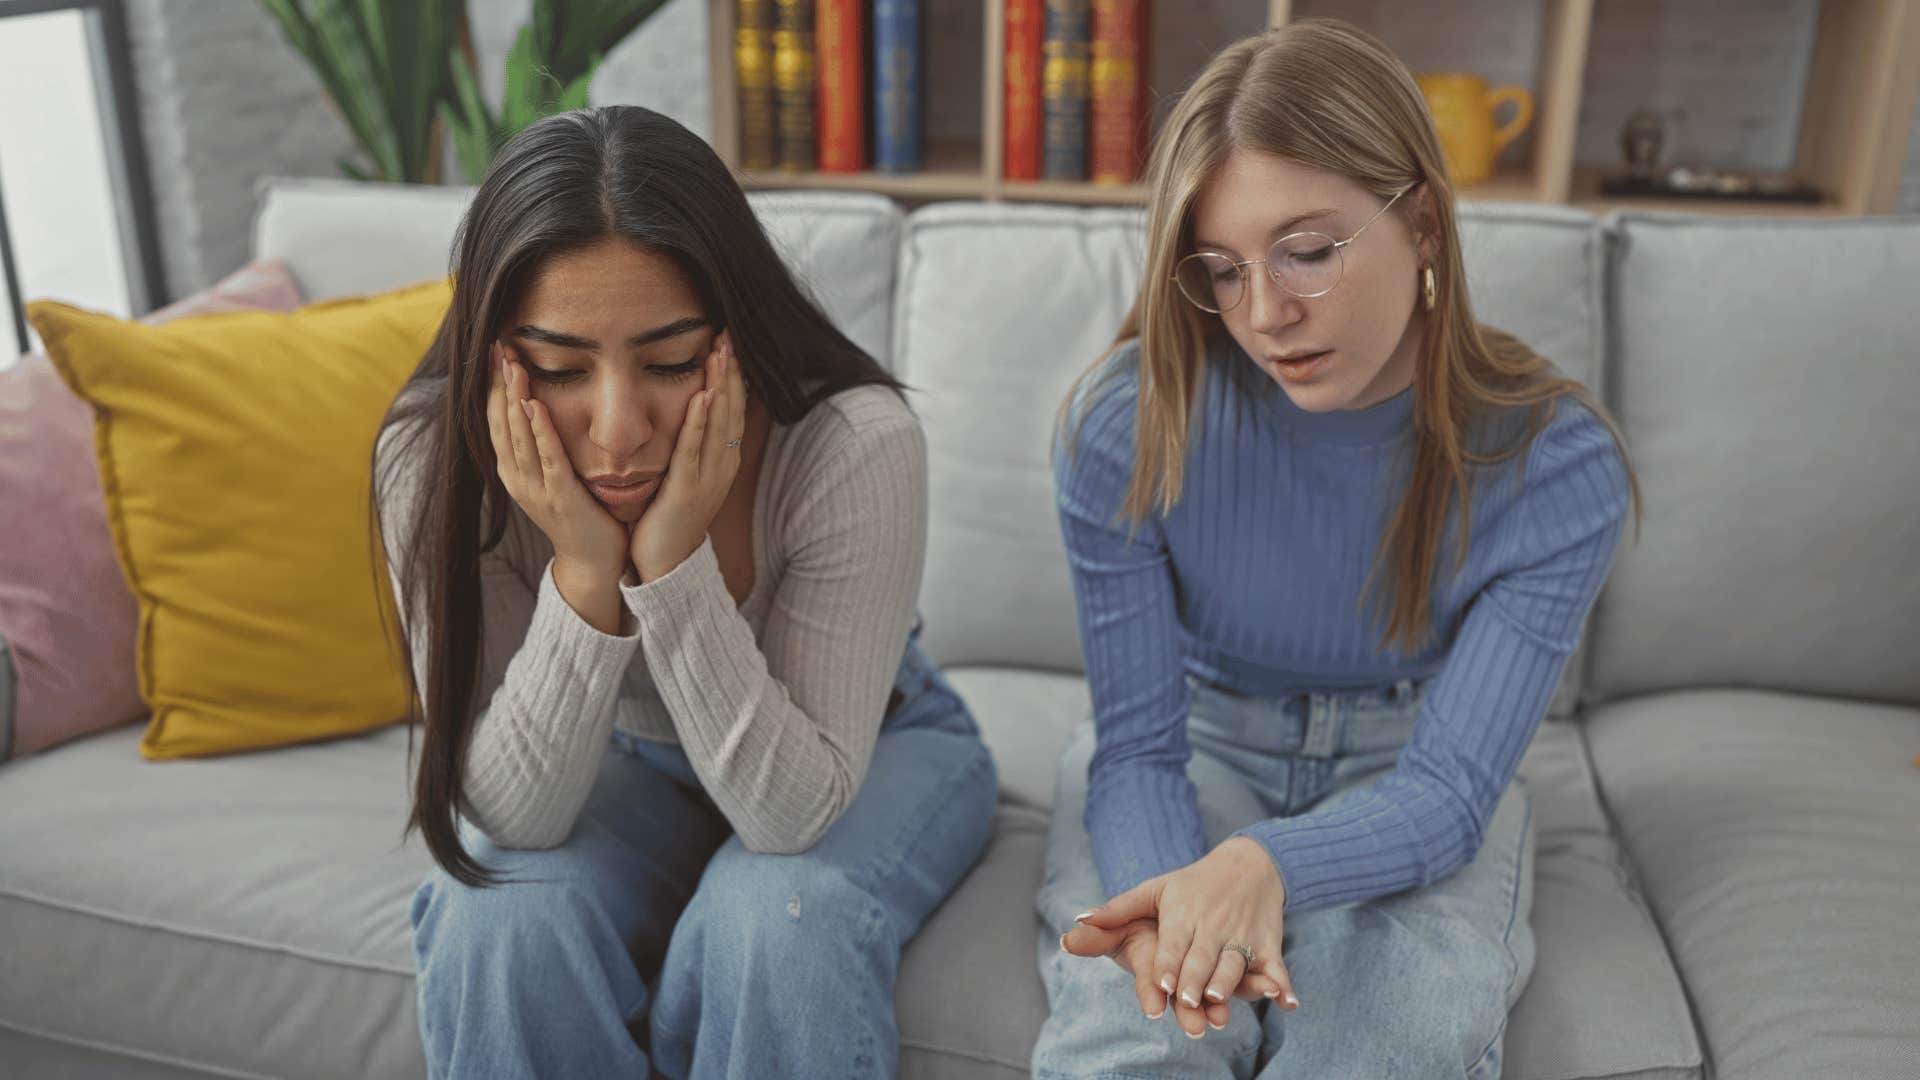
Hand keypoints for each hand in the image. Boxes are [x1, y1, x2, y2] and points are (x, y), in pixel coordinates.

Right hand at [488, 341, 628, 587]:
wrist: (594, 561)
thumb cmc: (581, 513)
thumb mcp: (554, 475)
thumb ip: (545, 445)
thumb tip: (541, 406)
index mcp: (514, 471)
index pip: (497, 420)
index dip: (494, 386)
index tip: (495, 353)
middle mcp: (517, 478)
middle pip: (501, 422)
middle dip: (499, 384)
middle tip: (498, 347)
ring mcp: (536, 489)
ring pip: (518, 436)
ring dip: (515, 399)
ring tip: (513, 365)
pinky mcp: (561, 497)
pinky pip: (548, 458)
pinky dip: (540, 431)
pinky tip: (535, 406)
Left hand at [628, 332, 746, 582]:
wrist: (665, 564)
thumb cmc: (670, 517)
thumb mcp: (687, 474)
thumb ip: (691, 444)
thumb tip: (690, 411)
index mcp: (722, 459)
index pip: (732, 408)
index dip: (733, 374)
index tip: (728, 343)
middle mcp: (722, 465)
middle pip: (731, 409)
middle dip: (731, 371)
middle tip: (729, 335)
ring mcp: (708, 478)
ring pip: (719, 424)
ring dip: (721, 386)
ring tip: (721, 354)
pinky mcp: (687, 489)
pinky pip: (695, 449)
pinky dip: (700, 422)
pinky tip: (703, 396)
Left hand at [1070, 837, 1297, 1033]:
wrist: (1251, 862)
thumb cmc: (1194, 882)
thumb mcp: (1155, 889)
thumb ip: (1117, 910)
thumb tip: (1077, 922)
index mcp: (1183, 914)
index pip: (1174, 943)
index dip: (1169, 963)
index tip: (1163, 983)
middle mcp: (1212, 927)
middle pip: (1202, 958)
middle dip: (1194, 980)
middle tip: (1187, 1002)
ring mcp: (1241, 936)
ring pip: (1235, 963)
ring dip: (1230, 981)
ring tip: (1219, 998)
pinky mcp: (1267, 944)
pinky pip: (1275, 967)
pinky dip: (1282, 984)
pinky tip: (1287, 1002)